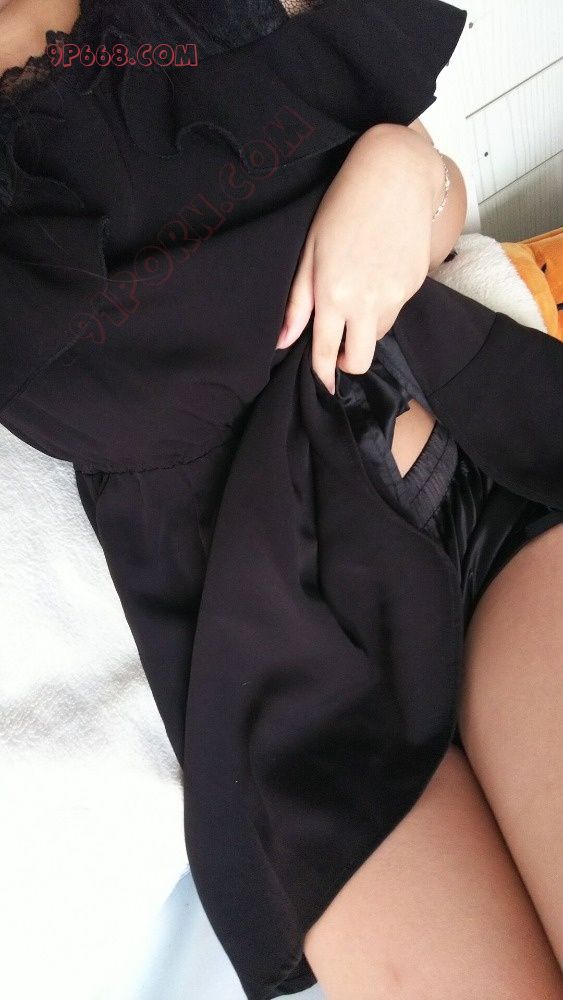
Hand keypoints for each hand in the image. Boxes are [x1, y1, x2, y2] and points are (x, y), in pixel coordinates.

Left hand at [274, 124, 444, 393]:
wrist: (396, 173)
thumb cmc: (343, 205)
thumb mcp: (310, 250)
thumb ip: (298, 301)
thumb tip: (283, 341)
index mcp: (333, 294)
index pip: (326, 353)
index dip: (322, 374)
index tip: (322, 382)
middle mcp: (367, 301)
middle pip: (360, 361)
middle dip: (347, 362)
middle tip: (339, 348)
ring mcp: (396, 294)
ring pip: (379, 334)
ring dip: (366, 328)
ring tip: (358, 295)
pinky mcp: (417, 283)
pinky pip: (397, 309)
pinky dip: (385, 303)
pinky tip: (378, 272)